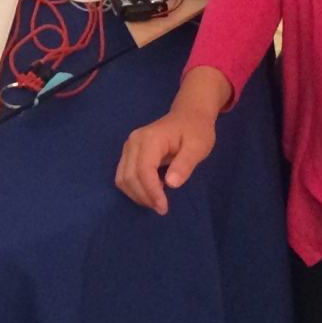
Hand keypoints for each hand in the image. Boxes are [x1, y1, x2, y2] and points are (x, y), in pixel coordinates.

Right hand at [115, 67, 232, 214]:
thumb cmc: (196, 130)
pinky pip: (124, 175)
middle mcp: (134, 142)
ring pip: (122, 178)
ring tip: (157, 201)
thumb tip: (171, 183)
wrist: (189, 114)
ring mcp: (128, 146)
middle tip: (162, 208)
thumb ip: (185, 164)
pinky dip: (134, 188)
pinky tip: (151, 191)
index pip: (143, 170)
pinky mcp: (128, 152)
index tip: (164, 207)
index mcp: (151, 139)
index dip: (151, 191)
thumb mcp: (198, 147)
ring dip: (137, 194)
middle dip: (144, 196)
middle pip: (129, 176)